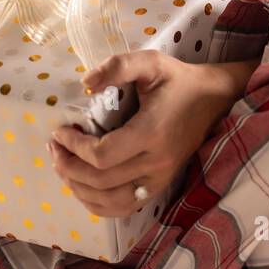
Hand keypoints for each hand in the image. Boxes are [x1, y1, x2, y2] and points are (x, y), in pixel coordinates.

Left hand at [47, 52, 244, 218]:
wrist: (215, 100)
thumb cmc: (179, 80)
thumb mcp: (152, 62)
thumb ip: (119, 66)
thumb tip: (86, 83)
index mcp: (152, 133)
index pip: (102, 155)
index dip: (74, 147)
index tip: (60, 131)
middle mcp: (156, 164)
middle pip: (101, 181)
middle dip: (69, 167)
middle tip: (54, 148)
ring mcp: (159, 179)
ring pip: (110, 201)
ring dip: (79, 188)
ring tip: (63, 166)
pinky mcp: (159, 186)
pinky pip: (124, 207)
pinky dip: (98, 204)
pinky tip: (82, 187)